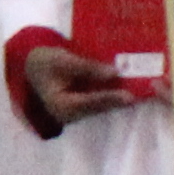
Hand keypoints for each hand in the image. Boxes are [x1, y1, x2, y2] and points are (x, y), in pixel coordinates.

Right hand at [21, 39, 160, 129]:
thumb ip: (88, 67)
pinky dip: (111, 97)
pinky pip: (99, 104)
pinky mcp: (81, 109)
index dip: (109, 98)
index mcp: (59, 104)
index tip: (129, 96)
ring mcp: (75, 114)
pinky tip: (127, 91)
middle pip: (98, 108)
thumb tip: (114, 73)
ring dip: (118, 100)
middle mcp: (67, 115)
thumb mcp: (63, 60)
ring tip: (139, 93)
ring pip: (101, 107)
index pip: (89, 102)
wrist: (33, 64)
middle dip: (118, 100)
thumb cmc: (45, 61)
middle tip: (140, 95)